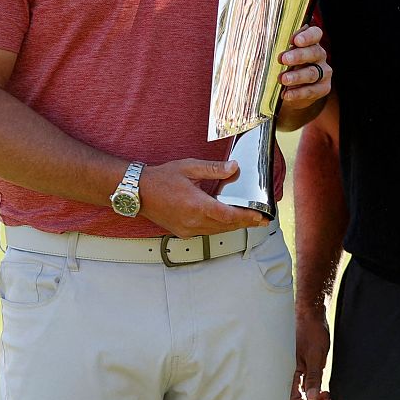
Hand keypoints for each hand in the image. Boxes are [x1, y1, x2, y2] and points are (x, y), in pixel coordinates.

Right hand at [138, 158, 270, 237]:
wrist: (138, 192)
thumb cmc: (161, 178)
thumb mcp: (189, 168)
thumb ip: (214, 169)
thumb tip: (234, 167)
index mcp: (196, 205)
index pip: (228, 215)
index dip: (247, 217)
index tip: (261, 217)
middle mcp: (192, 221)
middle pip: (226, 226)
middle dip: (245, 223)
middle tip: (261, 221)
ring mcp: (187, 229)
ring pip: (217, 231)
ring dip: (232, 226)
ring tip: (247, 220)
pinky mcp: (182, 232)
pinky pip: (206, 232)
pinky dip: (218, 227)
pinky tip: (224, 220)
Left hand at [278, 24, 330, 107]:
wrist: (288, 91)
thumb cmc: (282, 67)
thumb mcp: (279, 56)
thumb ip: (276, 48)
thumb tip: (259, 43)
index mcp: (310, 42)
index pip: (315, 33)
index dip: (307, 36)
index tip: (295, 40)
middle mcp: (319, 55)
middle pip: (314, 52)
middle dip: (299, 55)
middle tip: (283, 59)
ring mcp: (323, 72)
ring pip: (312, 72)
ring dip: (297, 76)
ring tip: (283, 79)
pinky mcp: (323, 88)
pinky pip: (312, 90)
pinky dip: (298, 93)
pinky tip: (287, 94)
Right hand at [291, 304, 334, 399]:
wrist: (311, 313)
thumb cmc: (311, 330)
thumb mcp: (315, 354)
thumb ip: (313, 377)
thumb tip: (312, 398)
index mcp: (287, 371)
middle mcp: (288, 374)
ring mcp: (295, 372)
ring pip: (303, 395)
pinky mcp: (301, 369)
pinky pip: (306, 387)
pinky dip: (315, 392)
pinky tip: (325, 393)